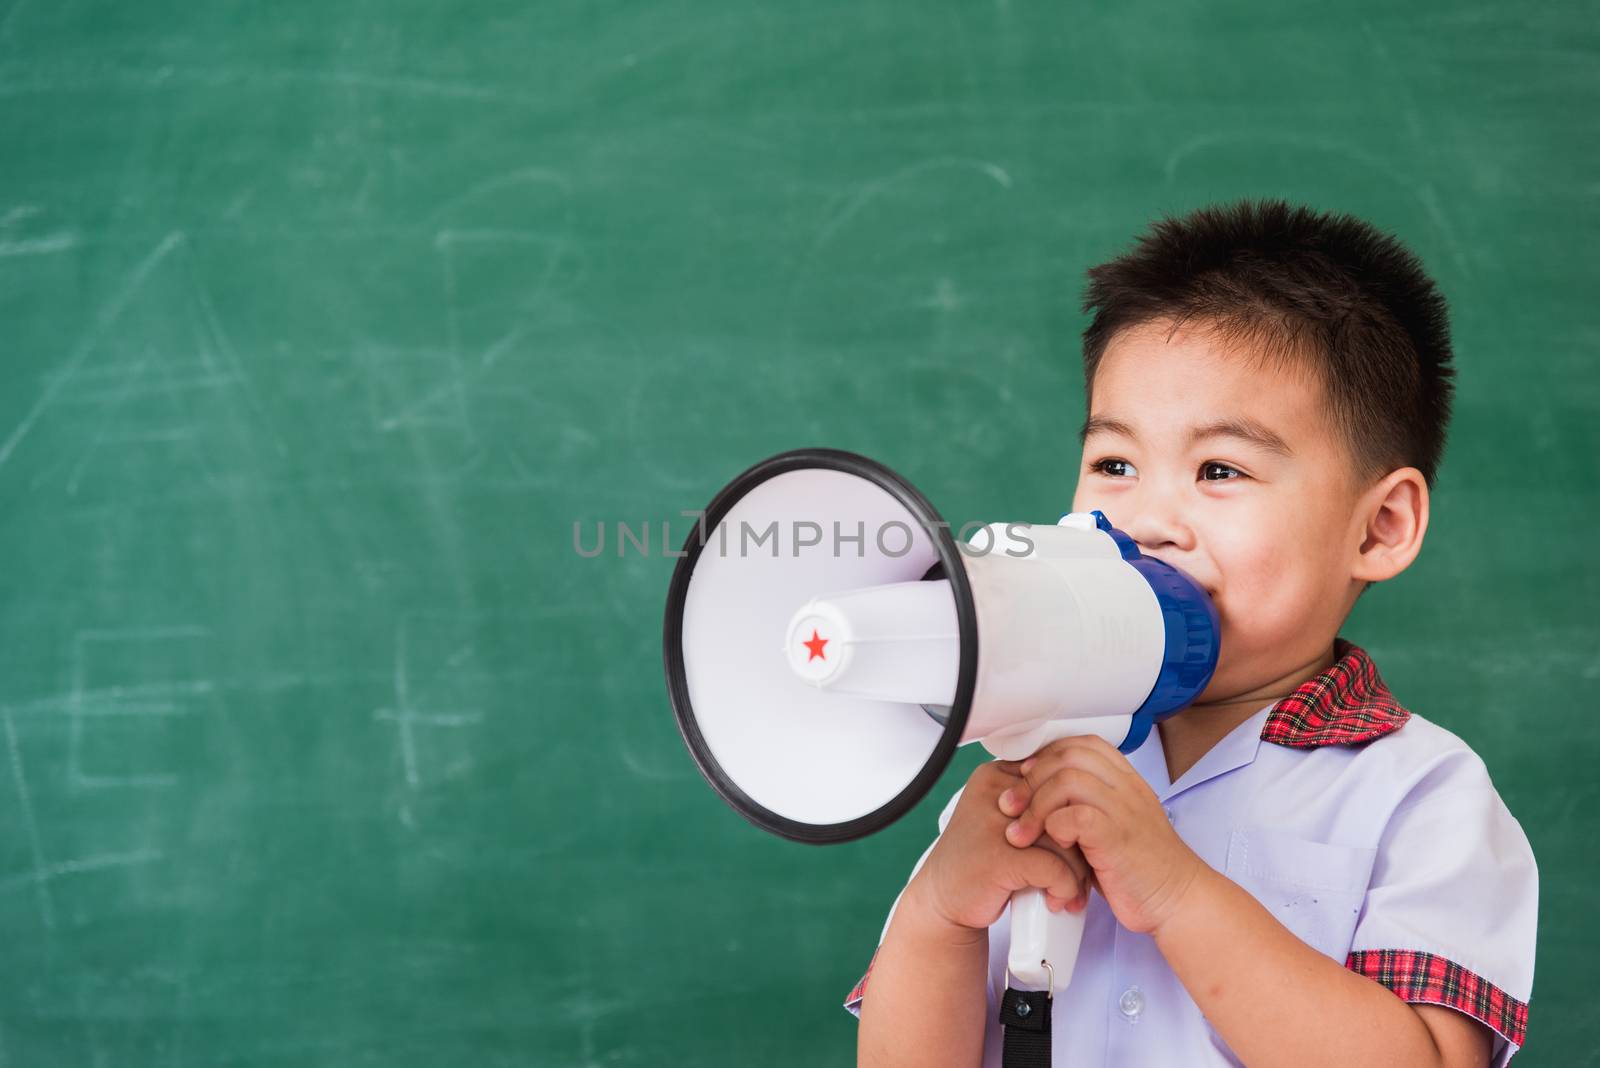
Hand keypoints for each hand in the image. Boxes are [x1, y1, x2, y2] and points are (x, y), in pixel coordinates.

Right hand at [911, 760, 1096, 933]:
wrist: (943, 900)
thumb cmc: (980, 860)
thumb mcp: (1003, 819)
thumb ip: (1034, 804)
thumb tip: (1090, 804)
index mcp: (995, 776)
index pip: (1055, 782)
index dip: (1071, 813)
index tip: (1075, 841)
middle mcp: (993, 794)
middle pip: (1062, 809)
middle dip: (1079, 845)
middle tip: (1080, 872)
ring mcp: (993, 825)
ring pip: (1064, 839)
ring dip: (1077, 872)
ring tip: (1070, 891)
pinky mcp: (998, 859)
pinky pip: (1055, 869)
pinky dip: (1065, 888)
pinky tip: (1057, 900)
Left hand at [997, 735, 1205, 935]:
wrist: (1177, 901)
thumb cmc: (1141, 870)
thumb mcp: (1114, 827)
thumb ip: (1086, 806)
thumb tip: (1038, 795)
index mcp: (1127, 782)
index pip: (1082, 744)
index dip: (1047, 755)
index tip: (1026, 778)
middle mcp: (1127, 789)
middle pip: (1068, 755)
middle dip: (1030, 780)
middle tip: (1011, 807)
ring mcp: (1125, 811)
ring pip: (1068, 780)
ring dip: (1034, 806)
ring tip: (1020, 833)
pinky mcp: (1118, 838)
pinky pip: (1076, 815)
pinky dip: (1054, 826)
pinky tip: (1054, 844)